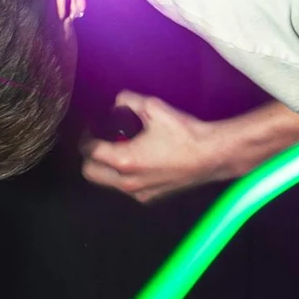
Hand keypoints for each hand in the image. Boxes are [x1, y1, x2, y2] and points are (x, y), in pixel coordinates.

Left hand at [79, 91, 219, 203]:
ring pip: (108, 183)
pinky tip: (140, 159)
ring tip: (121, 147)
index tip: (92, 125)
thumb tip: (116, 102)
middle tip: (100, 139)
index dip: (85, 136)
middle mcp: (127, 182)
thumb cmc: (183, 132)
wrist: (212, 155)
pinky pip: (126, 188)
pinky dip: (124, 175)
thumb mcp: (153, 107)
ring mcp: (139, 193)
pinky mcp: (151, 198)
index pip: (89, 151)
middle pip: (90, 173)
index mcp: (124, 161)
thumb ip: (127, 100)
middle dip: (90, 155)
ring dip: (107, 166)